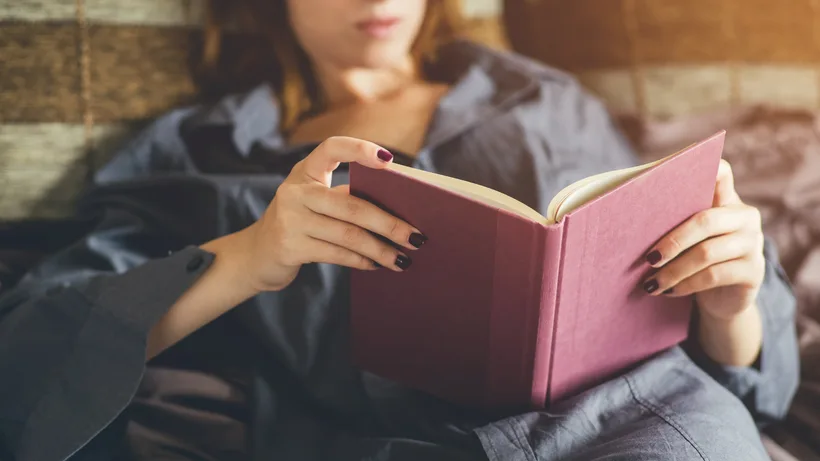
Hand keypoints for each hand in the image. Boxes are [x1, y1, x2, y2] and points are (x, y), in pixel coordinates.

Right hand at [241, 136, 426, 291]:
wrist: (256, 255)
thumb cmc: (300, 224)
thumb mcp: (314, 203)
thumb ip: (344, 198)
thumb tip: (399, 209)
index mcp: (304, 171)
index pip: (331, 148)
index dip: (360, 150)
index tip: (389, 161)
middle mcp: (295, 191)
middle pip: (352, 205)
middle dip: (390, 223)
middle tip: (417, 237)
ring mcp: (290, 219)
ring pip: (348, 234)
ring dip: (381, 249)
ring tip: (403, 259)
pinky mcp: (290, 246)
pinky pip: (336, 253)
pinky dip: (362, 261)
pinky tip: (377, 265)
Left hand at [641, 159, 764, 365]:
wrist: (724, 298)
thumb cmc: (695, 258)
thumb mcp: (687, 237)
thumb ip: (672, 220)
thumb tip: (626, 214)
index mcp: (726, 200)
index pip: (721, 172)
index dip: (707, 166)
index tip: (681, 167)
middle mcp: (745, 216)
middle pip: (705, 220)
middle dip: (672, 240)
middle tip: (648, 258)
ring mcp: (753, 243)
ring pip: (707, 253)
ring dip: (673, 270)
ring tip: (651, 284)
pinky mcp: (754, 272)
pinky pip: (714, 276)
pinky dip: (686, 284)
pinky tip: (669, 291)